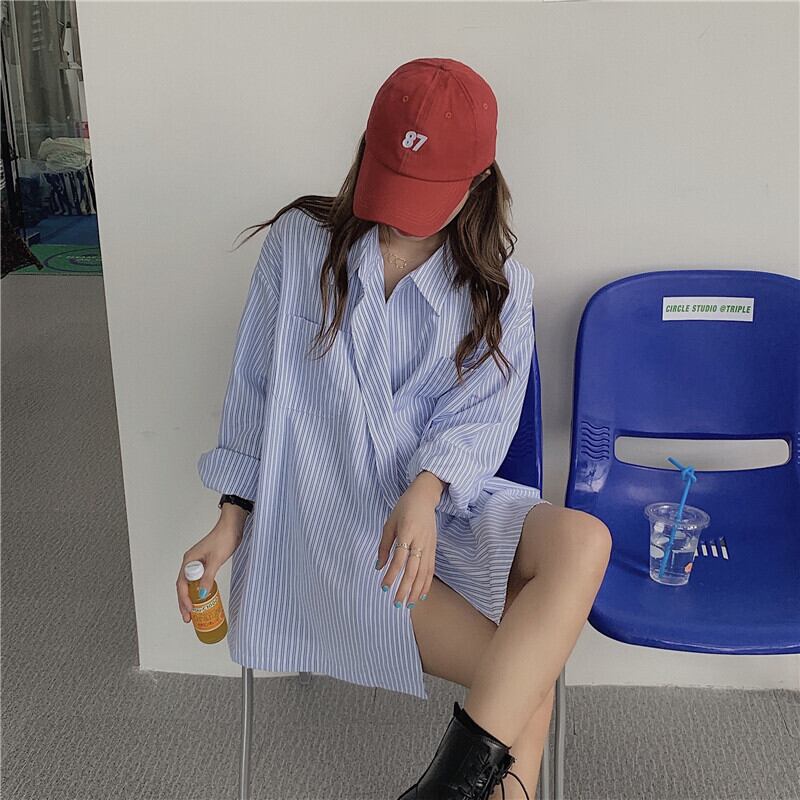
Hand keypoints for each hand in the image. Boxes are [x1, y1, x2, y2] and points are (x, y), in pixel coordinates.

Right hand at [176, 509, 246, 622]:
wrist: (232, 526)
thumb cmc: (224, 538)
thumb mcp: (216, 560)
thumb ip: (208, 577)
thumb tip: (201, 595)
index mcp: (189, 561)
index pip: (182, 585)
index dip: (184, 600)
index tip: (189, 611)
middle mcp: (190, 562)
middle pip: (184, 586)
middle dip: (185, 603)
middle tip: (189, 618)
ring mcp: (198, 563)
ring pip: (191, 584)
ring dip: (191, 598)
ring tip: (194, 612)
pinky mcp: (206, 563)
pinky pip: (199, 580)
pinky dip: (199, 590)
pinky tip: (204, 598)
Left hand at [375, 472, 444, 607]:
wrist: (424, 497)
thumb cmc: (404, 508)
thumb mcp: (389, 524)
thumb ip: (384, 546)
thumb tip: (378, 567)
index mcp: (407, 533)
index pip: (399, 559)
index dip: (392, 575)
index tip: (384, 588)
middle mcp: (420, 542)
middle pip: (413, 570)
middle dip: (404, 589)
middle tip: (396, 604)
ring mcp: (429, 546)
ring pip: (424, 572)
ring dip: (416, 590)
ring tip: (408, 604)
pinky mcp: (433, 548)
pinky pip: (431, 569)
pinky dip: (426, 583)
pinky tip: (421, 594)